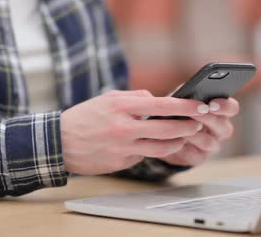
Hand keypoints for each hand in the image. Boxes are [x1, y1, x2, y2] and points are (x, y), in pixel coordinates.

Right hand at [60, 90, 209, 174]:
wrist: (59, 142)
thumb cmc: (84, 117)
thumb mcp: (108, 98)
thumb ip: (135, 97)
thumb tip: (156, 99)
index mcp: (122, 107)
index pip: (163, 106)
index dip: (186, 107)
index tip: (201, 106)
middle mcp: (124, 128)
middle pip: (168, 130)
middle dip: (188, 127)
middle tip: (197, 124)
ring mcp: (123, 148)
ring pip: (161, 148)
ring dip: (177, 143)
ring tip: (183, 137)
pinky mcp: (120, 163)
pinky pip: (143, 157)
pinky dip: (150, 150)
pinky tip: (151, 146)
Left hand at [160, 98, 238, 166]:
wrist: (164, 132)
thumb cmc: (177, 110)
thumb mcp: (182, 98)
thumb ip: (189, 93)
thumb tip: (190, 90)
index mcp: (221, 112)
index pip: (232, 108)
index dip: (225, 106)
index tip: (212, 103)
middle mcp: (220, 130)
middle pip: (224, 127)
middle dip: (208, 119)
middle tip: (193, 112)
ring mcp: (212, 146)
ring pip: (209, 142)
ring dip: (194, 133)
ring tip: (179, 126)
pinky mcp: (199, 158)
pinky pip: (195, 156)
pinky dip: (184, 148)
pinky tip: (175, 140)